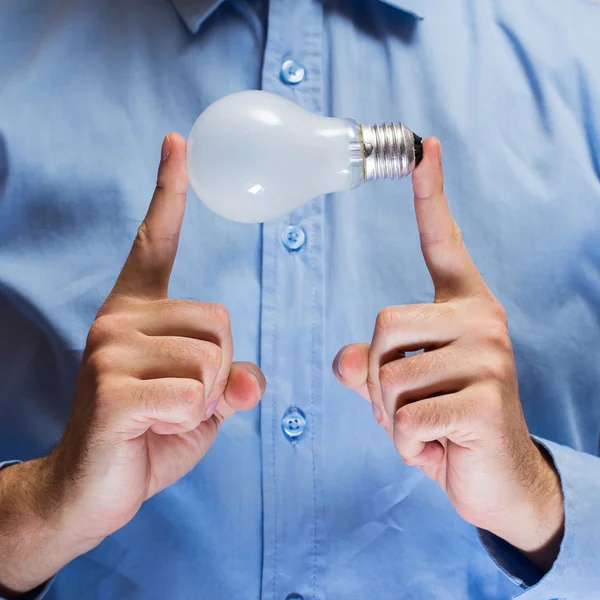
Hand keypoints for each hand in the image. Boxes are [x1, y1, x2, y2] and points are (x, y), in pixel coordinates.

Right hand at [0, 133, 264, 594]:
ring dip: (206, 398)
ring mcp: (110, 349)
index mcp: (138, 310)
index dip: (169, 190)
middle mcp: (118, 317)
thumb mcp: (205, 402)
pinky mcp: (111, 390)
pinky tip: (152, 429)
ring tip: (165, 414)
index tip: (179, 143)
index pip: (156, 239)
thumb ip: (232, 379)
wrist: (91, 490)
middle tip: (182, 398)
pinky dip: (190, 422)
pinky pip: (195, 396)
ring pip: (213, 360)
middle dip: (220, 370)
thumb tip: (251, 381)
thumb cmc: (150, 435)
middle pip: (221, 321)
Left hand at [333, 138, 563, 568]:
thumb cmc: (447, 425)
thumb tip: (344, 359)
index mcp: (463, 306)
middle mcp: (482, 320)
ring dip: (389, 415)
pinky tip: (435, 448)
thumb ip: (373, 367)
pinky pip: (405, 416)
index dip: (430, 194)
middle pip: (383, 323)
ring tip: (423, 428)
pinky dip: (405, 444)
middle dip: (377, 377)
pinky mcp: (485, 399)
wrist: (499, 481)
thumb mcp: (402, 393)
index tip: (423, 146)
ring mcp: (489, 356)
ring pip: (389, 374)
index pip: (443, 241)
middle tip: (402, 408)